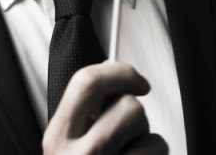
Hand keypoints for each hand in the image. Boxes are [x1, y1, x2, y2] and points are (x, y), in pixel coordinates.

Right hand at [41, 61, 167, 154]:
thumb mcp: (66, 146)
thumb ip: (82, 111)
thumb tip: (108, 69)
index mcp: (58, 137)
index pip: (86, 82)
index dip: (119, 72)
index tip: (134, 78)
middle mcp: (79, 154)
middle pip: (127, 105)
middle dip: (135, 113)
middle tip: (132, 126)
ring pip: (147, 129)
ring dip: (145, 137)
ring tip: (129, 151)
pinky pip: (157, 147)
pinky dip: (155, 152)